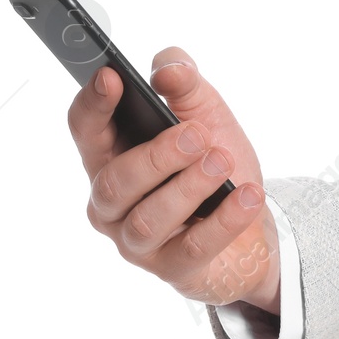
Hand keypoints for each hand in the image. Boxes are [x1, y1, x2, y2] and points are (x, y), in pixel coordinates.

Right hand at [69, 47, 280, 312]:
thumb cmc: (217, 170)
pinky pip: (193, 247)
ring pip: (148, 218)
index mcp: (110, 156)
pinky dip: (224, 220)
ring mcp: (137, 240)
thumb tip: (169, 70)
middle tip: (197, 135)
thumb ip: (186, 86)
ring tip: (222, 161)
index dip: (93, 104)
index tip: (112, 77)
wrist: (253, 230)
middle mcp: (112, 202)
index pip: (85, 129)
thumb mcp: (207, 117)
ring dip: (188, 187)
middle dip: (157, 156)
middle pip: (116, 180)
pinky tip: (247, 196)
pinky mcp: (173, 269)